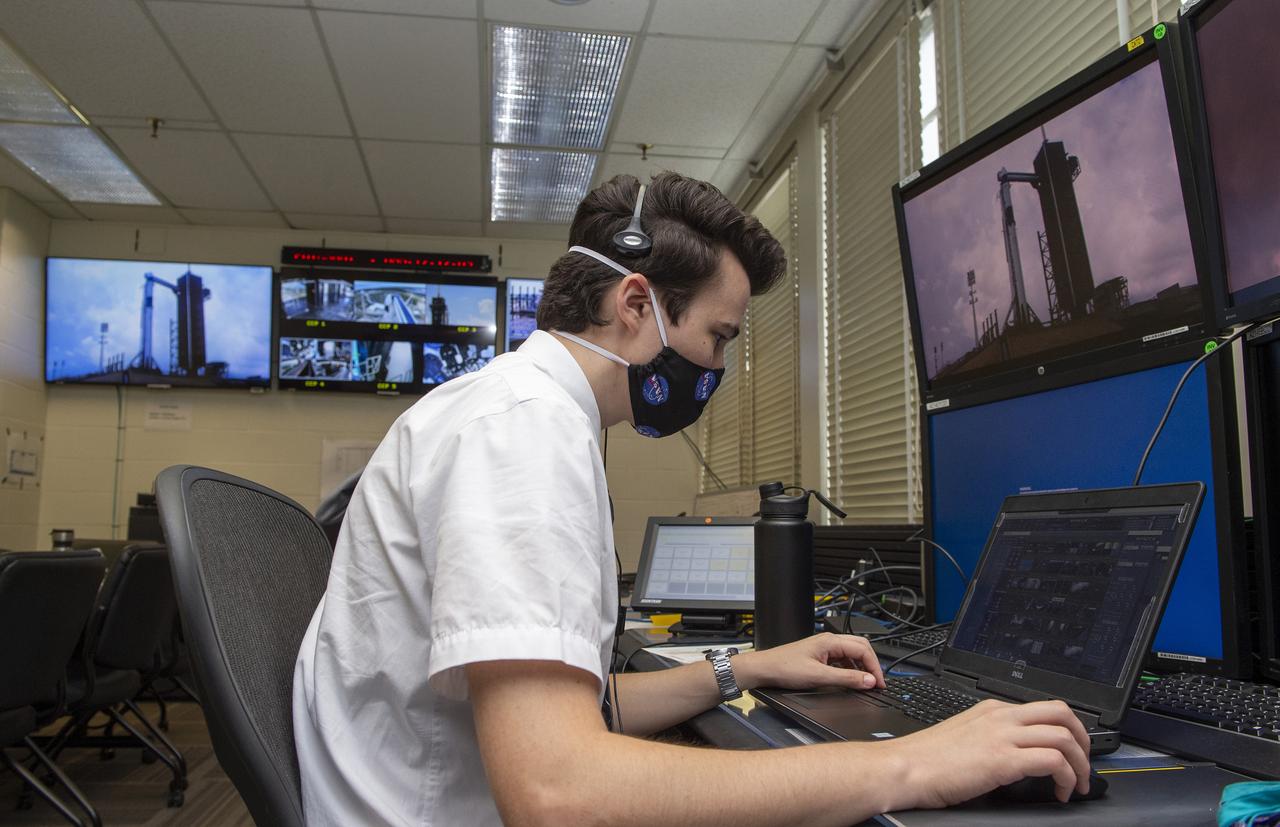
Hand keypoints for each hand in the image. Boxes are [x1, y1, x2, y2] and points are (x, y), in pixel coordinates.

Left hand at [735, 632, 885, 692]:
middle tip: (877, 682)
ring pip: (852, 652)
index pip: (863, 649)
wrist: (764, 669)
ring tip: (867, 682)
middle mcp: (828, 641)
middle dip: (872, 664)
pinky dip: (851, 668)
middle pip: (861, 647)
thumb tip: (868, 680)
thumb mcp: (819, 677)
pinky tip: (851, 678)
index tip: (880, 682)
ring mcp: (824, 647)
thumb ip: (846, 679)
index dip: (875, 667)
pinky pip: (842, 658)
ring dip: (862, 666)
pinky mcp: (819, 655)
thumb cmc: (784, 668)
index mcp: (830, 641)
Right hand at [885, 698, 1091, 807]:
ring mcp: (1002, 735)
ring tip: (1077, 784)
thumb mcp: (964, 738)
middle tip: (1083, 765)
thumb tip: (1014, 757)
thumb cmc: (926, 760)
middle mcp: (1000, 716)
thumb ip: (990, 739)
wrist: (904, 768)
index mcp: (991, 710)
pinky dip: (1067, 778)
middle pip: (1061, 713)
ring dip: (1080, 763)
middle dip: (1083, 740)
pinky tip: (1061, 792)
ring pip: (1064, 735)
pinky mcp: (1003, 759)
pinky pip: (1053, 761)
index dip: (1066, 731)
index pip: (1043, 709)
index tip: (1070, 753)